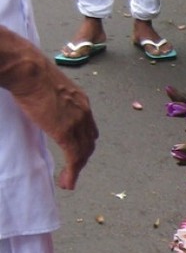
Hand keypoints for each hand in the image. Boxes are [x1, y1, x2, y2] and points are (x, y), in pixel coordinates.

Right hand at [0, 30, 97, 189]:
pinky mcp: (65, 132)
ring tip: (67, 182)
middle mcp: (84, 112)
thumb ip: (53, 99)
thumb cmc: (31, 72)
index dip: (83, 144)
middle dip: (81, 159)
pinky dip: (72, 173)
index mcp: (81, 101)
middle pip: (88, 143)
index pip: (88, 128)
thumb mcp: (50, 86)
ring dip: (76, 170)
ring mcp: (76, 123)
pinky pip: (74, 158)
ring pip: (82, 153)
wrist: (28, 70)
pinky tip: (67, 182)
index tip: (76, 155)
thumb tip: (43, 103)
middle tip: (71, 172)